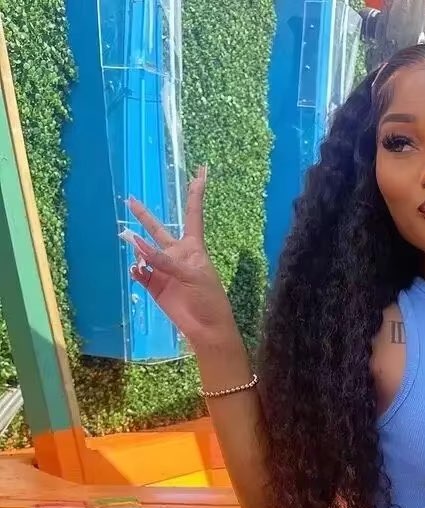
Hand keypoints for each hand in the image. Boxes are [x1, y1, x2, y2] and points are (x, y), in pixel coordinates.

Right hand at [125, 168, 237, 352]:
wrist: (206, 329)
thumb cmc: (209, 299)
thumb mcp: (193, 275)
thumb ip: (165, 261)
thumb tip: (137, 247)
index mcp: (193, 248)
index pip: (193, 215)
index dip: (196, 193)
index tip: (201, 171)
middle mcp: (176, 255)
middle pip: (158, 230)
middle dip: (145, 216)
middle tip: (130, 199)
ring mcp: (163, 270)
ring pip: (144, 251)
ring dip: (136, 244)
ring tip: (125, 236)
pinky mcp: (154, 286)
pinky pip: (140, 272)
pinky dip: (136, 269)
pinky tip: (137, 268)